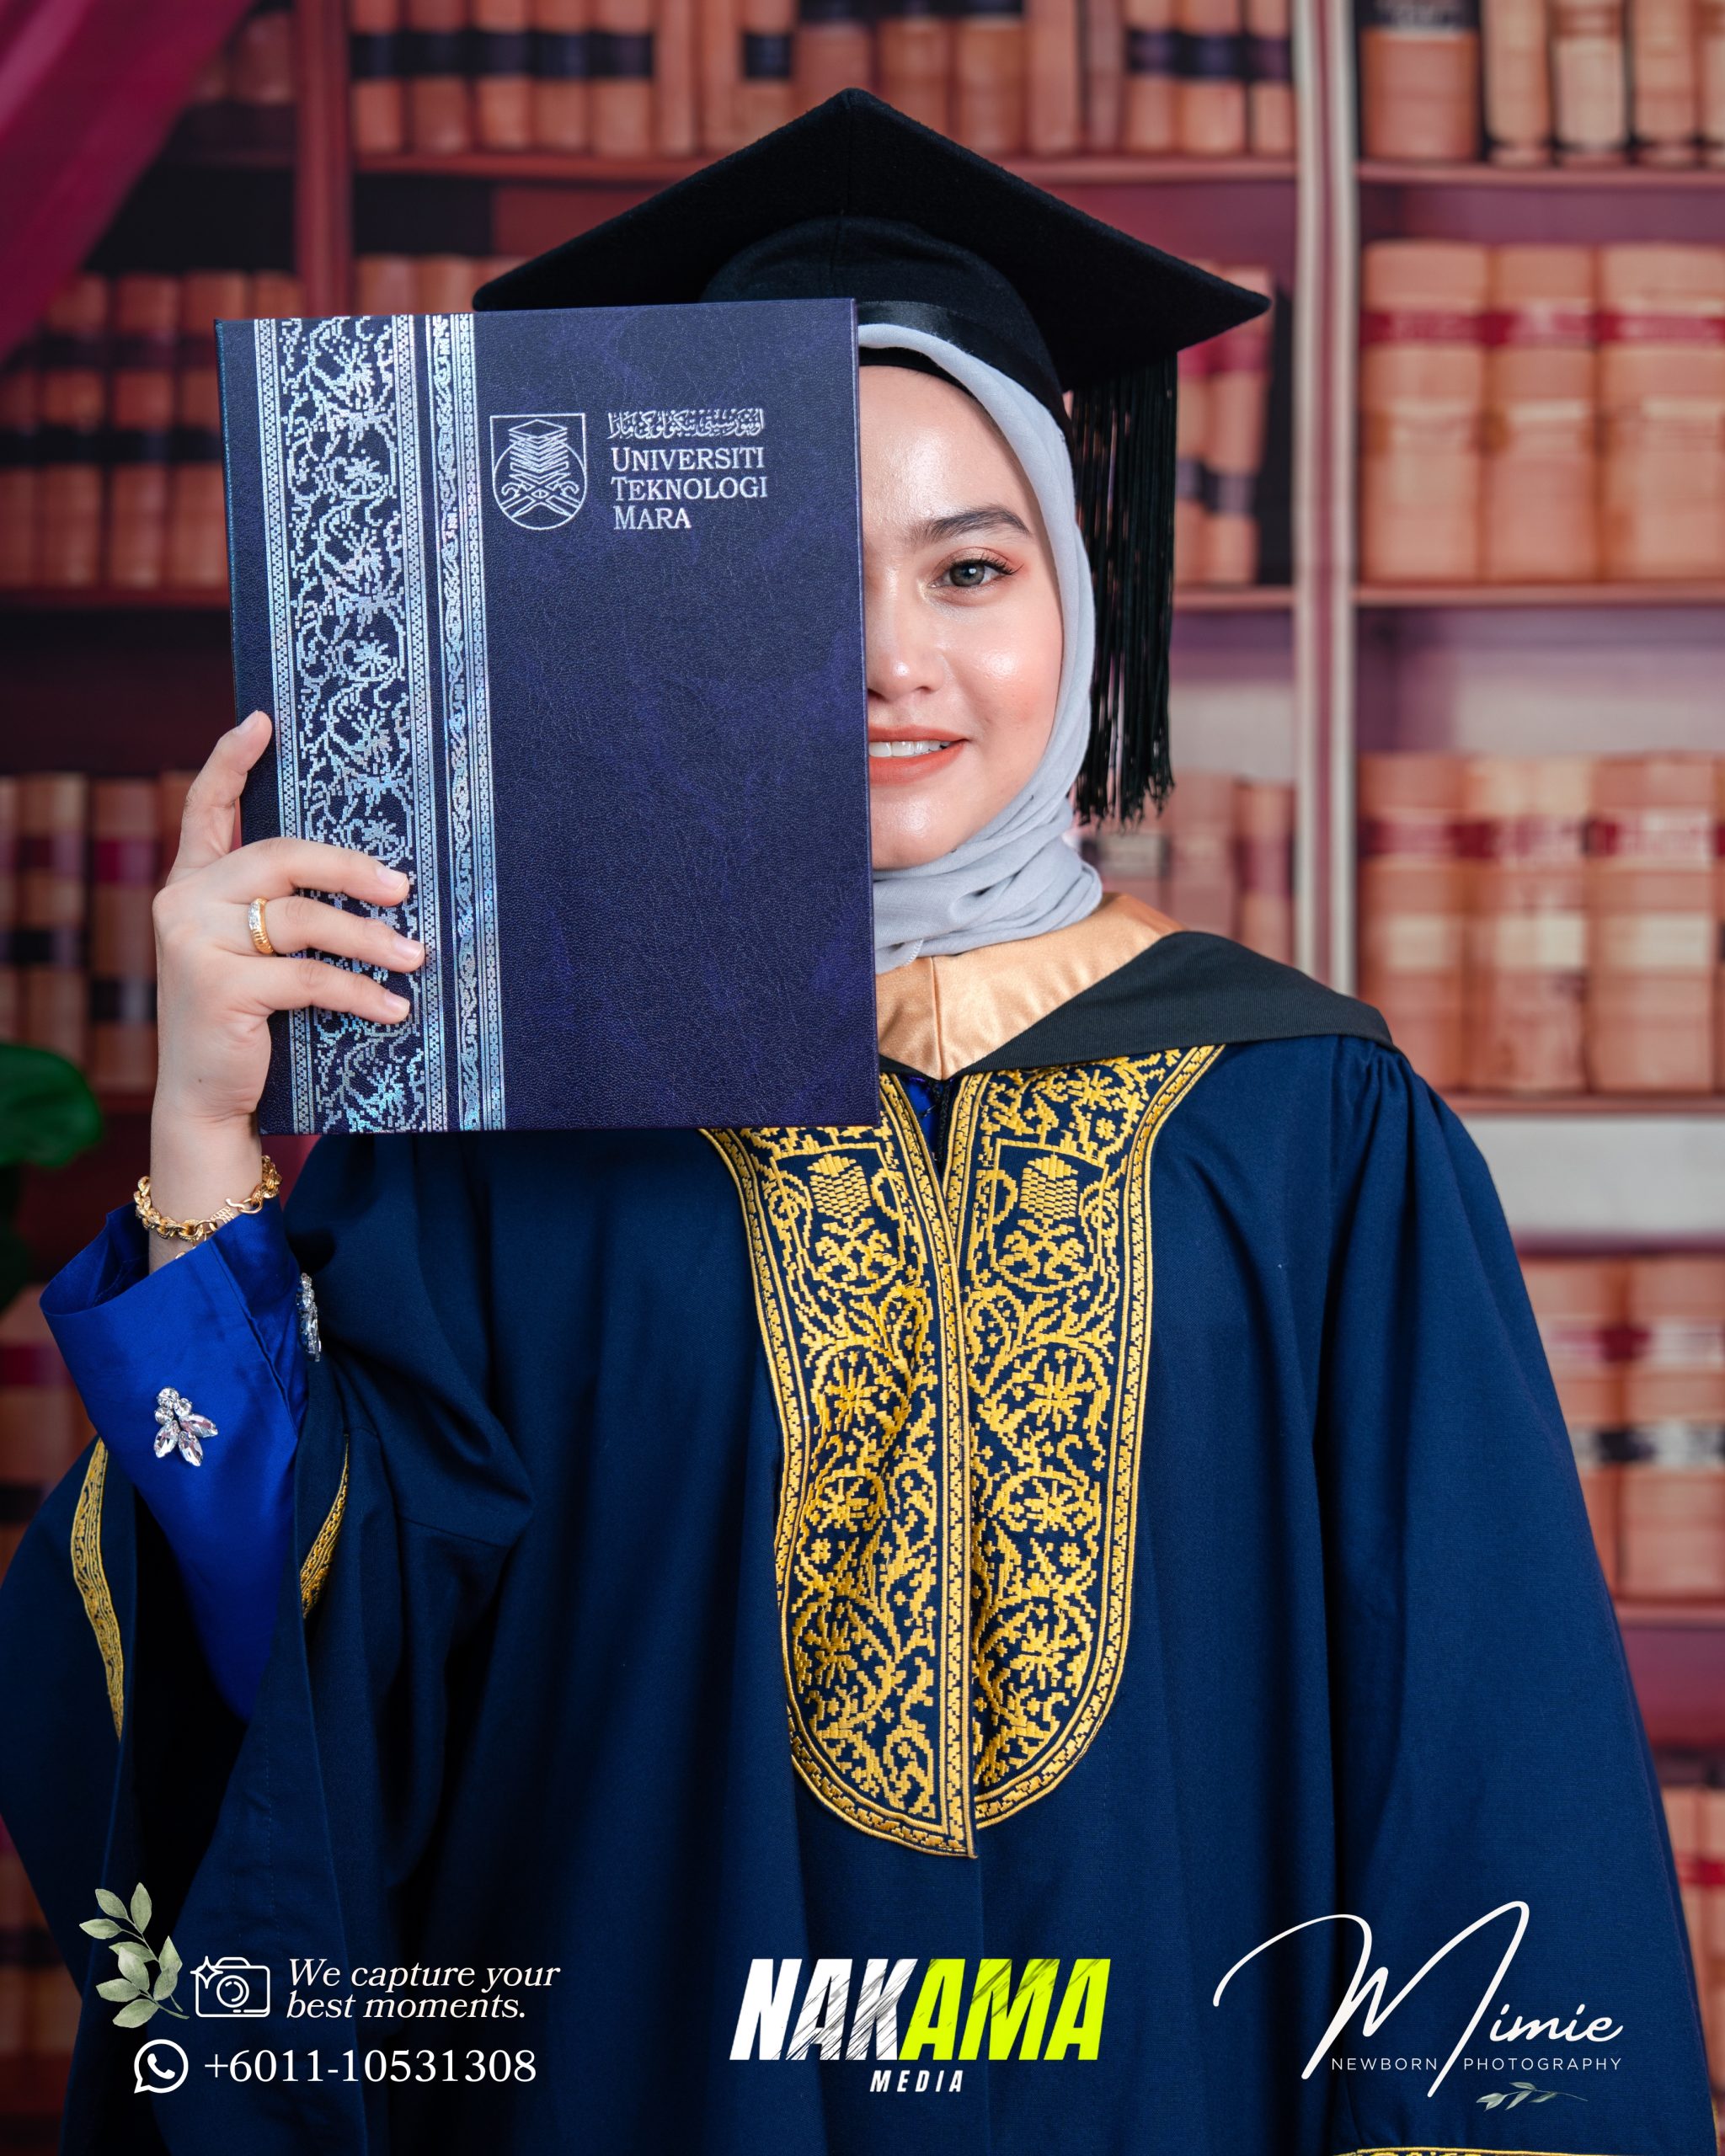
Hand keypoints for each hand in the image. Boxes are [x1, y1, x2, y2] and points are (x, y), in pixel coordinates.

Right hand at [145, 711, 423, 1266]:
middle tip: (406, 888)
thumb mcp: (258, 955)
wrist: (207, 1098)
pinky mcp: (218, 988)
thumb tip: (380, 878)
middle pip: (281, 857)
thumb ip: (283, 911)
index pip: (206, 807)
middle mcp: (183, 902)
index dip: (230, 761)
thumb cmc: (249, 1019)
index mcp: (193, 883)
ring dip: (371, 939)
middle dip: (352, 870)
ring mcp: (194, 943)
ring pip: (304, 922)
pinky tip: (395, 1007)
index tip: (262, 720)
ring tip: (417, 956)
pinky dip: (360, 992)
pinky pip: (310, 978)